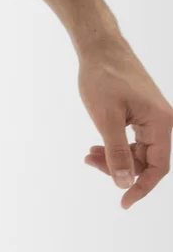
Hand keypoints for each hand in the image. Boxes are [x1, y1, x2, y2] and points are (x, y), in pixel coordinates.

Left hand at [78, 40, 170, 207]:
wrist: (100, 48)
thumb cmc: (103, 77)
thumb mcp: (106, 119)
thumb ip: (116, 152)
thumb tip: (124, 183)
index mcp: (161, 123)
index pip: (158, 167)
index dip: (142, 188)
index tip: (123, 203)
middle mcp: (162, 121)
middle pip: (146, 161)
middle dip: (119, 169)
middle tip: (90, 161)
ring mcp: (152, 118)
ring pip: (137, 152)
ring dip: (114, 158)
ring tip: (88, 155)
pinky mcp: (141, 115)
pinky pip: (132, 141)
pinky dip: (114, 147)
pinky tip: (95, 148)